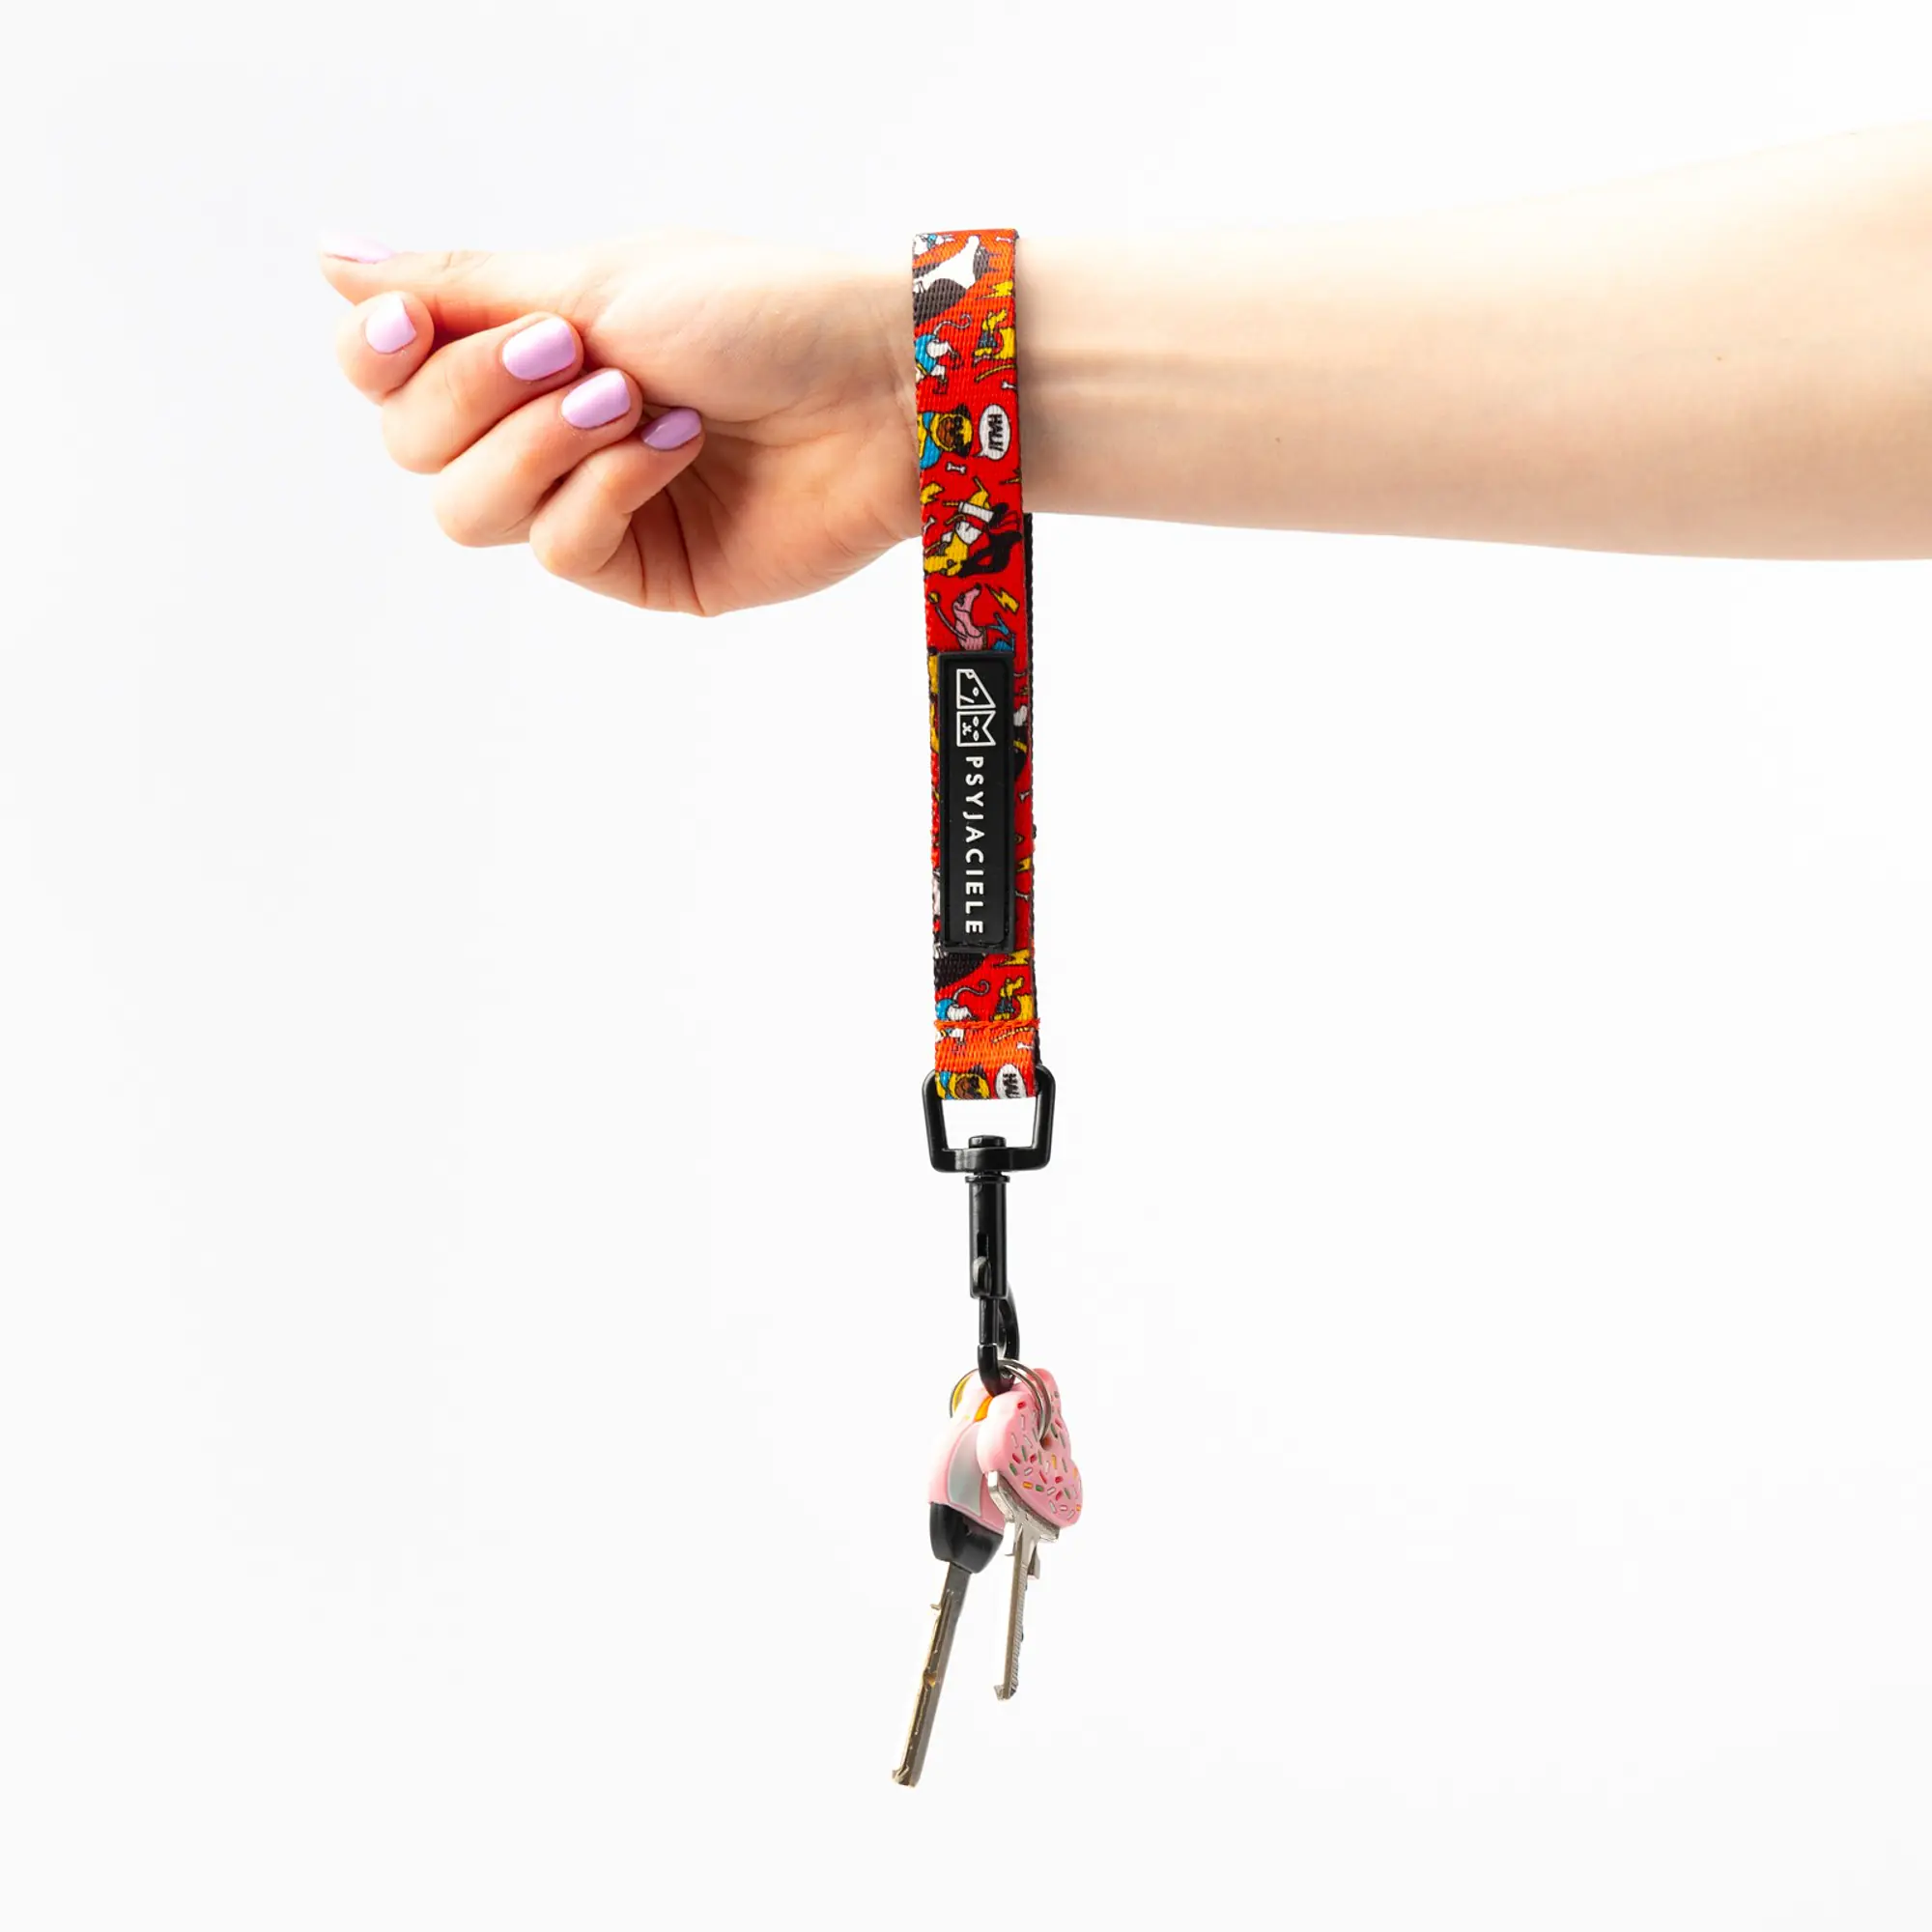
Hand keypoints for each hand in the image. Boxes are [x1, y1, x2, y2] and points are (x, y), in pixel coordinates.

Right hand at [320, 229, 916, 614]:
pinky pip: (562, 549)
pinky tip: (677, 453)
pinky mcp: (646, 569)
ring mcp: (593, 504)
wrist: (881, 388)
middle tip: (577, 352)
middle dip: (480, 394)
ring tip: (633, 403)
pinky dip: (607, 492)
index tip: (409, 324)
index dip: (377, 354)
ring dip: (542, 446)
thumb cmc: (759, 312)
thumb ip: (462, 289)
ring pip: (471, 511)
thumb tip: (328, 259)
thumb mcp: (599, 282)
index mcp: (528, 345)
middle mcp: (546, 427)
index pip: (389, 370)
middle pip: (414, 446)